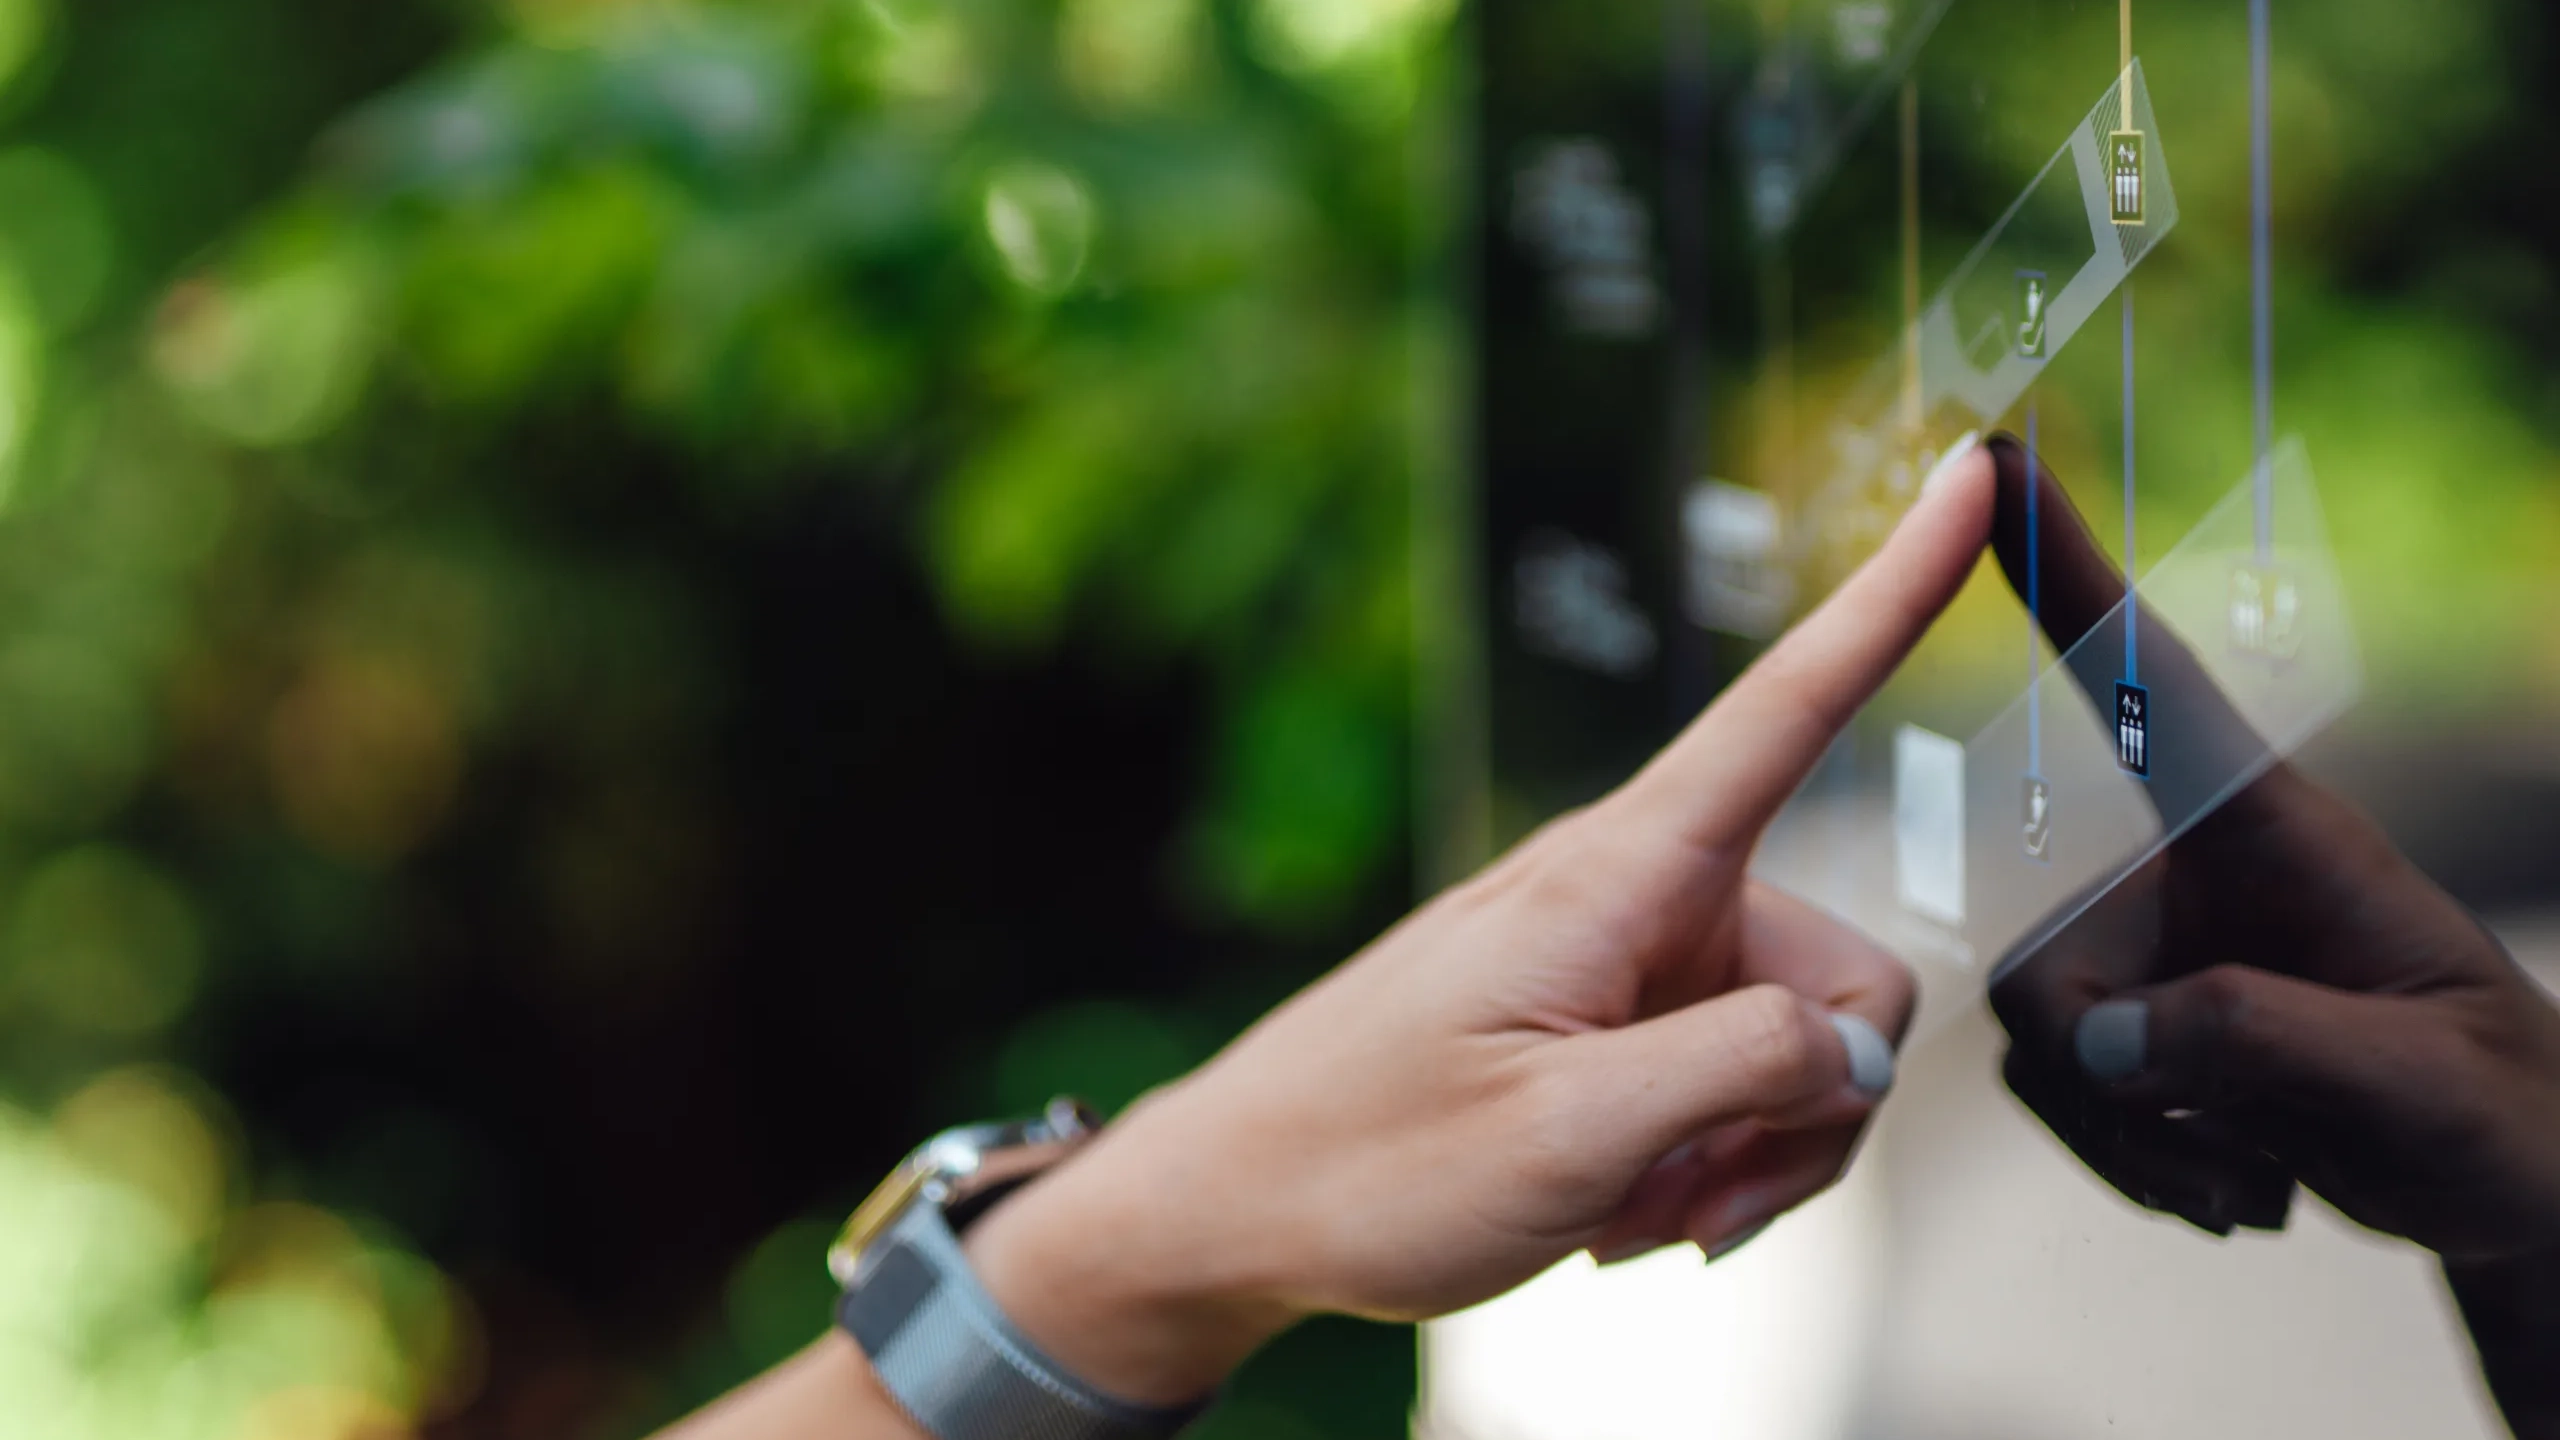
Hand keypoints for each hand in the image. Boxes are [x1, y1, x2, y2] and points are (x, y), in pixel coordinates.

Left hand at [958, 441, 1996, 1404]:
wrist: (1239, 1210)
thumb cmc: (1370, 1162)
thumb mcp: (1566, 1135)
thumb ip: (1744, 1075)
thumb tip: (1860, 1053)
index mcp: (1620, 874)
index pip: (1788, 706)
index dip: (1893, 594)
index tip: (1969, 478)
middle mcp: (1642, 895)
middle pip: (1847, 984)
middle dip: (1805, 1117)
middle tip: (1688, 1208)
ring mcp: (1632, 964)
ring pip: (1803, 1055)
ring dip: (1747, 1158)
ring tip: (1627, 1211)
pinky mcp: (1619, 1024)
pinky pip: (1738, 1086)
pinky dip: (1705, 1164)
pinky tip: (1619, 1210)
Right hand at [1981, 435, 2559, 1432]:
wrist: (2509, 1185)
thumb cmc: (2496, 1108)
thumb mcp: (2410, 1083)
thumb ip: (2252, 1041)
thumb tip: (2097, 1037)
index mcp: (2269, 832)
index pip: (2150, 681)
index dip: (2066, 572)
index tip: (1993, 461)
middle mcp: (2185, 879)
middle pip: (2043, 969)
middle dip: (2115, 1091)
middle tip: (2239, 1157)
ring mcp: (2153, 958)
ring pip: (2040, 1046)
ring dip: (2137, 1145)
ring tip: (2261, 1178)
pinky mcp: (2136, 1029)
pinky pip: (2057, 1092)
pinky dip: (2133, 1163)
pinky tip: (2239, 1184)